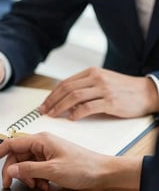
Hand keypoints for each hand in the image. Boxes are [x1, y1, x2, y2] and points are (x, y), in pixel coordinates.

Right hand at [0, 132, 141, 190]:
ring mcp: (46, 155)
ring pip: (25, 166)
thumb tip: (10, 170)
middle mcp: (41, 145)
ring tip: (37, 186)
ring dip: (26, 178)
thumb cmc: (83, 167)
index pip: (10, 144)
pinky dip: (35, 180)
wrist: (103, 175)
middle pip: (16, 157)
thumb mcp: (53, 170)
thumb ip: (28, 169)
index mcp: (40, 140)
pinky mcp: (51, 164)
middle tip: (10, 185)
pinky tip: (44, 187)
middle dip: (12, 172)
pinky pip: (35, 171)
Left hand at [39, 67, 158, 119]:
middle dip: (52, 101)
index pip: (65, 83)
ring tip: (53, 115)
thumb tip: (65, 100)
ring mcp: (103, 89)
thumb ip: (85, 87)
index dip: (52, 94)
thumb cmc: (123, 89)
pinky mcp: (110, 101)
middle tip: (43, 111)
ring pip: (74, 97)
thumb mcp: (102, 81)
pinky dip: (77, 113)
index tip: (44, 104)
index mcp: (91, 72)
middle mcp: (96, 78)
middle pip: (66, 89)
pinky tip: (71, 118)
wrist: (147, 92)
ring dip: (60, 107)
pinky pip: (88, 107)